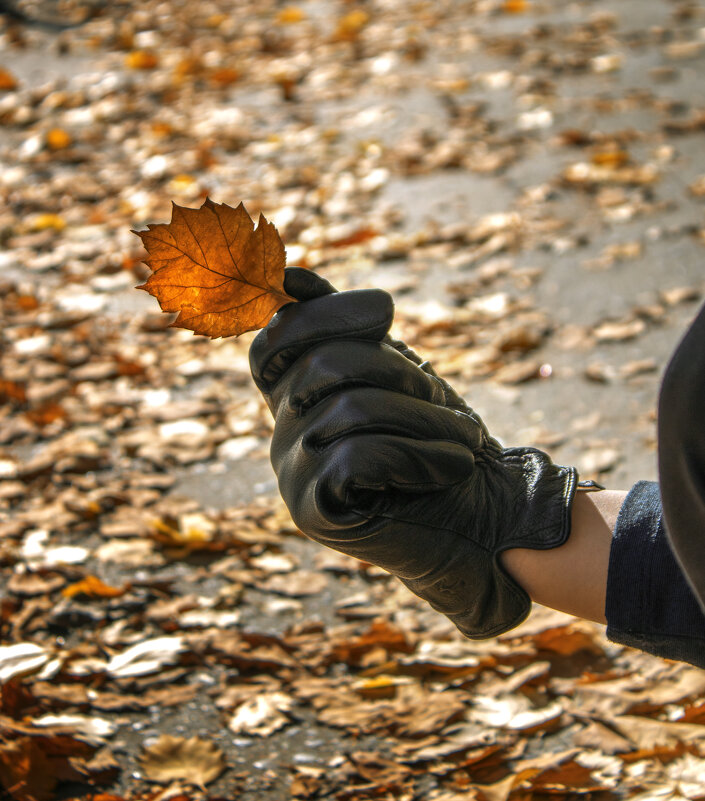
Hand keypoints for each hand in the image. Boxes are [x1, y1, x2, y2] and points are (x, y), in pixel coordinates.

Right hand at [250, 269, 577, 637]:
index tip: (383, 311)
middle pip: (321, 363)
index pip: (276, 338)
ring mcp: (291, 474)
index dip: (324, 312)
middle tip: (443, 401)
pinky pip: (355, 454)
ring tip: (465, 441)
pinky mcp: (314, 513)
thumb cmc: (440, 441)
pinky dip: (417, 455)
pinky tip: (448, 469)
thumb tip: (290, 280)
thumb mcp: (396, 374)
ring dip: (424, 419)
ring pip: (347, 408)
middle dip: (397, 371)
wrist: (482, 519)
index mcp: (298, 400)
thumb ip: (347, 334)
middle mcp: (281, 434)